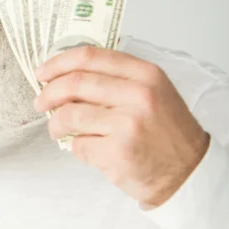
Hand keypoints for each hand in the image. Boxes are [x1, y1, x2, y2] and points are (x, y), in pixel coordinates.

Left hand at [34, 46, 209, 206]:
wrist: (188, 172)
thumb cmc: (164, 131)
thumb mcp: (151, 91)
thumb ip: (114, 77)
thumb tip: (64, 73)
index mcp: (145, 74)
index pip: (89, 56)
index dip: (58, 63)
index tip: (42, 72)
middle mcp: (138, 95)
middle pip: (74, 84)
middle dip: (48, 93)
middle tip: (40, 102)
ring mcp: (128, 124)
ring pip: (70, 115)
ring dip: (55, 124)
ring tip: (57, 129)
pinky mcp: (118, 152)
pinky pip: (78, 144)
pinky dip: (75, 146)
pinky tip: (88, 147)